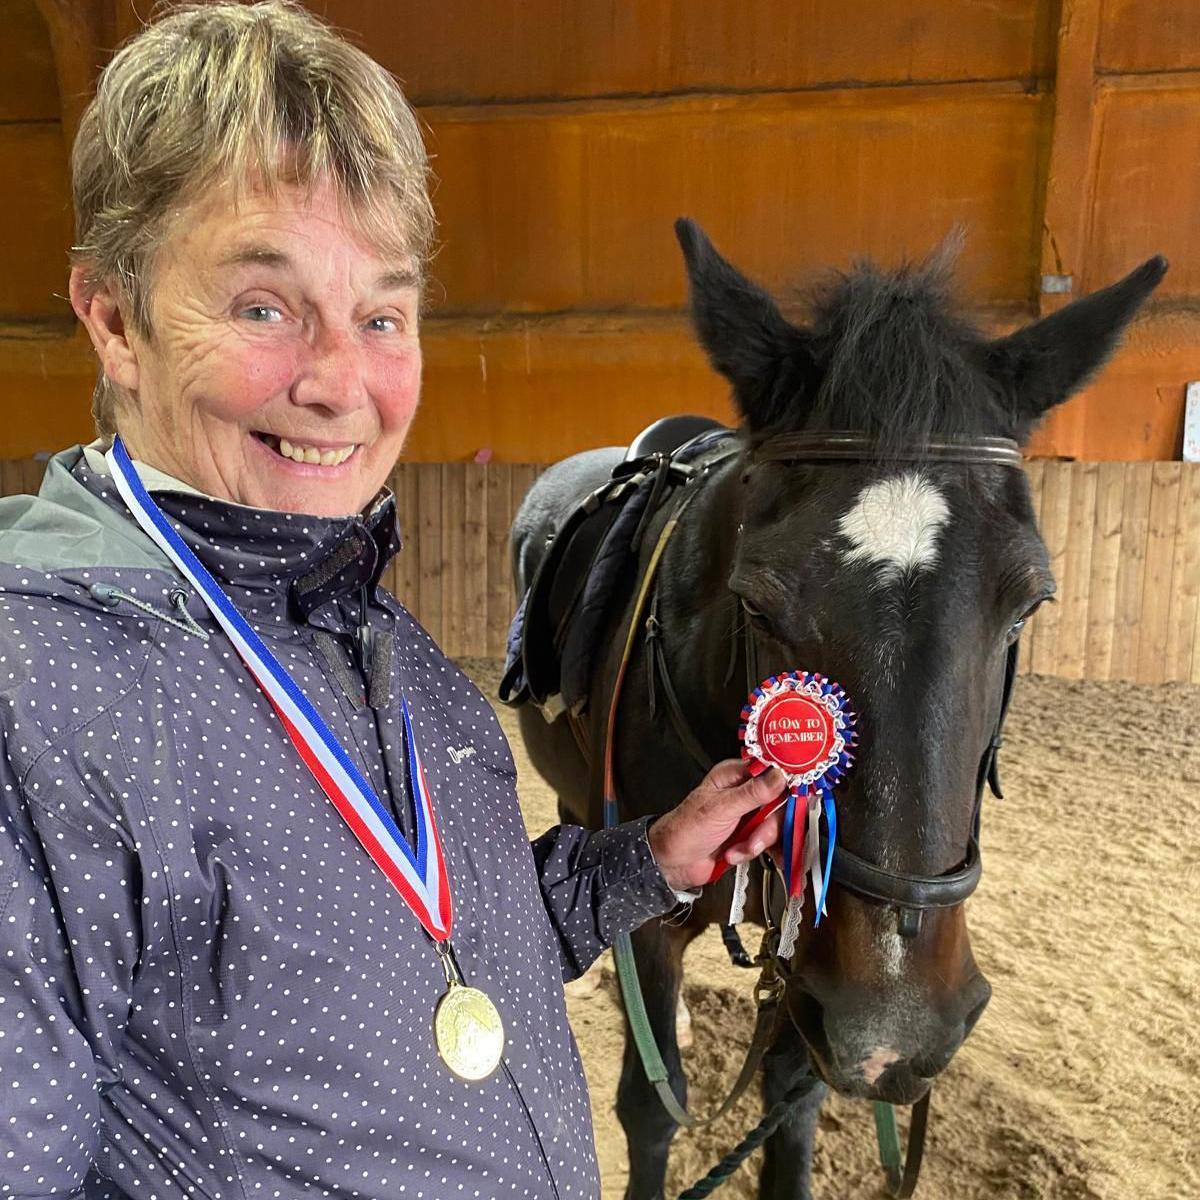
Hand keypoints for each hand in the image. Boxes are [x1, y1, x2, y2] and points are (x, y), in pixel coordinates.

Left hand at [647, 759, 788, 890]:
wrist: (672, 863)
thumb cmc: (684, 829)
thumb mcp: (720, 808)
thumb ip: (752, 793)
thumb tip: (779, 776)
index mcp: (734, 776)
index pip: (771, 770)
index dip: (788, 782)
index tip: (797, 795)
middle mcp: (744, 793)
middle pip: (779, 802)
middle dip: (769, 825)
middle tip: (757, 835)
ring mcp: (747, 815)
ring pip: (775, 825)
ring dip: (759, 841)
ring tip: (741, 847)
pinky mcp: (748, 835)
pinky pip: (767, 842)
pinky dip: (755, 851)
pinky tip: (738, 854)